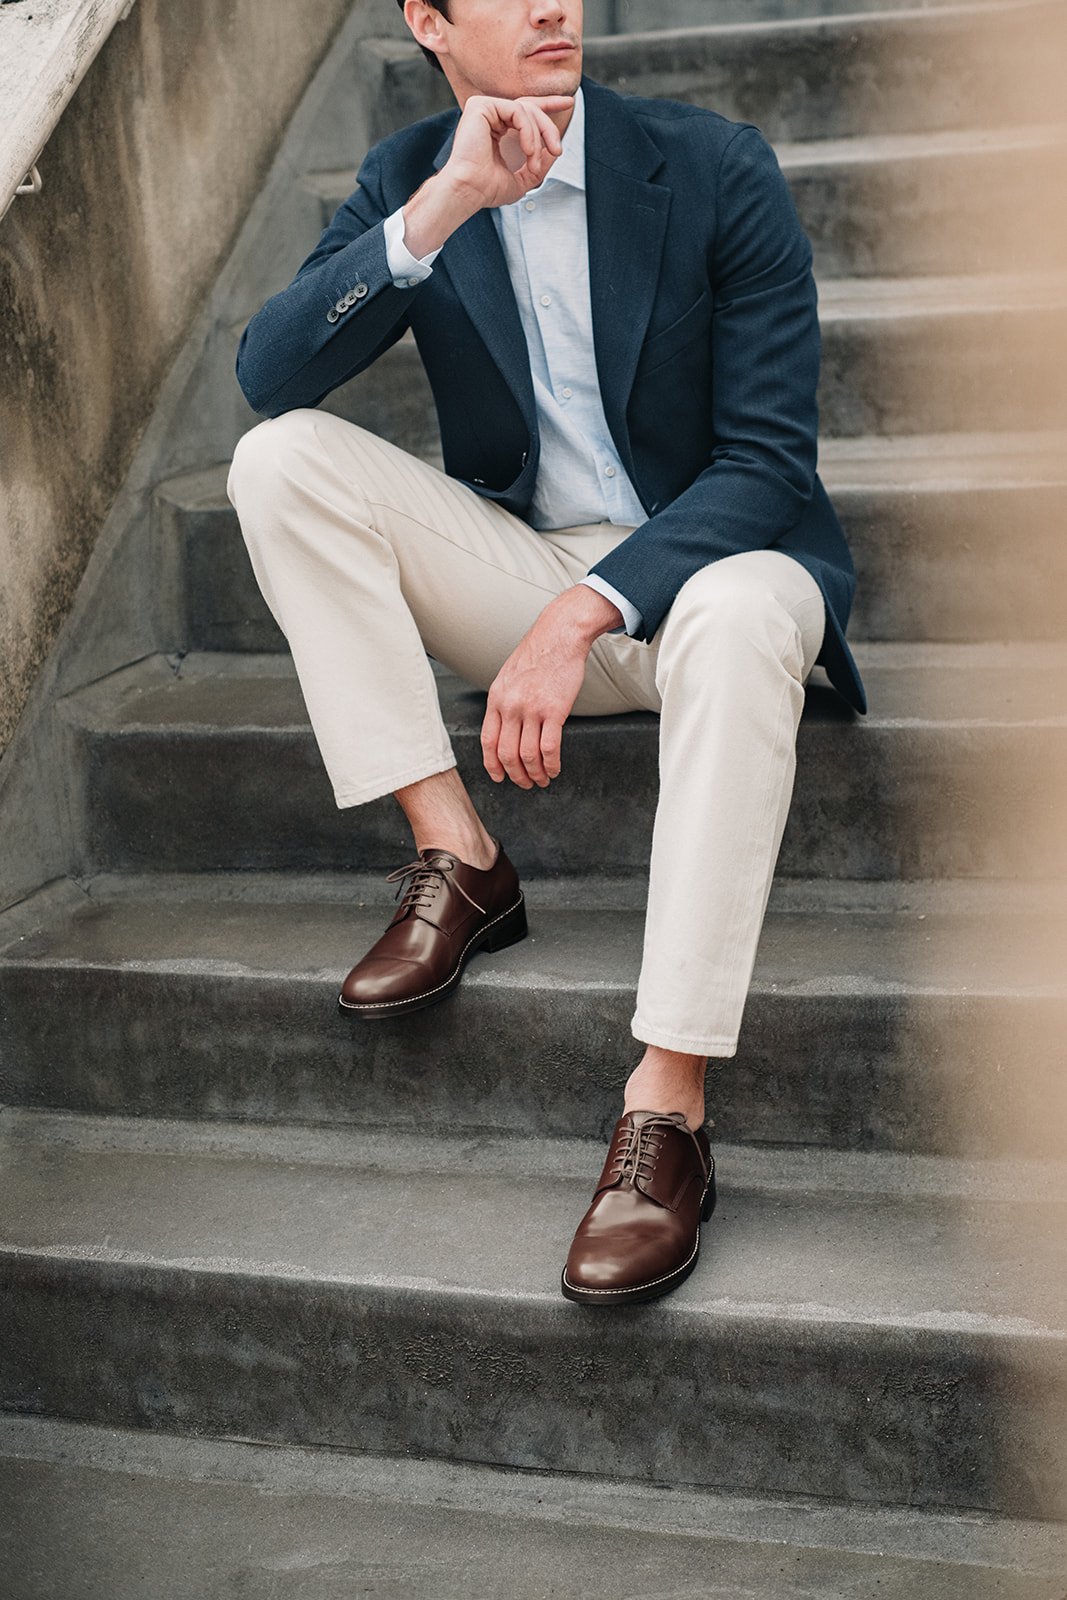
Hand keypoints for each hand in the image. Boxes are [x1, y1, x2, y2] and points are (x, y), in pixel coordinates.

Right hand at [444, 94, 574, 211]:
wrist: (469, 191)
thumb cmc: (488, 190)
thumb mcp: (522, 179)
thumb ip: (538, 164)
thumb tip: (555, 150)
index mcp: (496, 129)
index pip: (525, 110)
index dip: (548, 105)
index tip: (569, 103)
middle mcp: (489, 116)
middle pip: (530, 108)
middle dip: (549, 128)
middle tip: (557, 150)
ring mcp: (483, 108)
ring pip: (526, 109)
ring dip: (538, 137)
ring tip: (534, 162)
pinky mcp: (480, 105)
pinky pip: (518, 110)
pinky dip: (528, 131)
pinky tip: (527, 150)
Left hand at [481, 587, 623, 788]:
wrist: (559, 636)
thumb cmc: (538, 655)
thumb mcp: (508, 677)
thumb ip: (505, 702)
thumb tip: (506, 727)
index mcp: (496, 699)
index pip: (488, 741)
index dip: (493, 765)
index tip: (500, 776)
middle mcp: (510, 706)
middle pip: (507, 754)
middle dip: (516, 776)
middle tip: (525, 783)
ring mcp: (531, 709)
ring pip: (528, 756)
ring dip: (535, 774)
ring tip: (543, 780)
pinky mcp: (554, 710)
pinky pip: (549, 748)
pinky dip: (551, 765)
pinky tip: (555, 769)